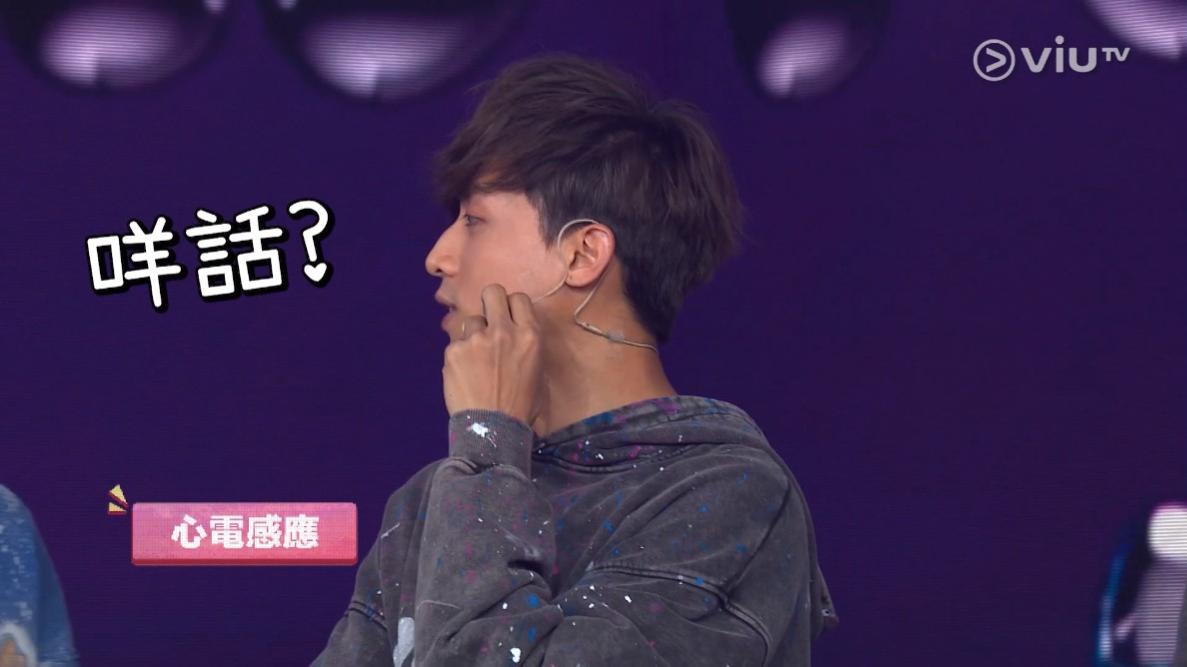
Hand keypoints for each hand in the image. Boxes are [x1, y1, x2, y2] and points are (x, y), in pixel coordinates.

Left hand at [443, 284, 543, 424]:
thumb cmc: (521, 407)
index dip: (512, 307)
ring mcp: (475, 339)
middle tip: (489, 322)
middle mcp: (503, 331)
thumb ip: (527, 347)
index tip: (508, 319)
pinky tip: (464, 374)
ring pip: (470, 320)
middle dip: (490, 303)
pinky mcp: (453, 351)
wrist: (493, 430)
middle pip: (492, 292)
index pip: (519, 298)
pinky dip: (459, 356)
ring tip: (475, 360)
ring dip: (472, 335)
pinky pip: (455, 343)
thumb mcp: (538, 373)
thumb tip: (516, 335)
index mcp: (529, 336)